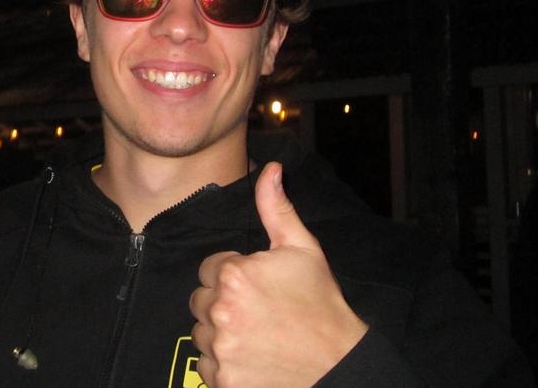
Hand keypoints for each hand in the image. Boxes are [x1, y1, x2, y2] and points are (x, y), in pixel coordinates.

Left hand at [189, 162, 367, 386]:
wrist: (338, 364)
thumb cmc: (320, 304)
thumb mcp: (302, 249)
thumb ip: (276, 208)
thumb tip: (269, 170)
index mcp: (233, 274)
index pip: (209, 268)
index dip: (233, 276)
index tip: (258, 287)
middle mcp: (220, 310)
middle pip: (200, 300)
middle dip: (222, 303)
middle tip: (259, 312)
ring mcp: (220, 347)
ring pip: (201, 332)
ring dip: (221, 333)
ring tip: (257, 335)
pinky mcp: (221, 378)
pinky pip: (206, 364)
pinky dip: (223, 363)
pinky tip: (252, 357)